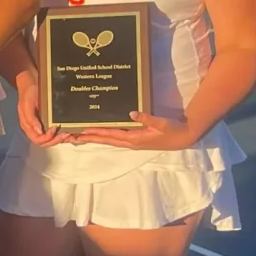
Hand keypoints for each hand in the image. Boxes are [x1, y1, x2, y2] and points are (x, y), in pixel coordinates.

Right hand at [15, 75, 74, 147]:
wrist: (32, 81)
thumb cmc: (29, 92)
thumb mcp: (27, 103)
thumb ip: (30, 118)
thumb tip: (39, 132)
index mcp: (27, 125)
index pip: (37, 139)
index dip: (47, 138)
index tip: (55, 129)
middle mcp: (34, 128)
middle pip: (45, 143)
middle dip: (56, 140)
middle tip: (66, 134)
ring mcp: (41, 126)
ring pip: (51, 140)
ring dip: (60, 139)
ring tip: (70, 134)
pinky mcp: (48, 122)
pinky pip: (54, 133)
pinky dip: (62, 135)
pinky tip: (69, 132)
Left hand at [74, 112, 194, 150]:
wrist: (183, 138)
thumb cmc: (172, 130)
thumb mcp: (161, 123)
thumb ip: (147, 118)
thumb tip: (131, 113)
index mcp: (134, 138)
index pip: (110, 135)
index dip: (95, 133)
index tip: (81, 131)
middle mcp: (130, 142)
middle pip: (105, 140)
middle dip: (89, 138)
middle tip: (72, 136)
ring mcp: (132, 142)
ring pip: (109, 140)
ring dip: (94, 138)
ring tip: (80, 135)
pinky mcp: (135, 140)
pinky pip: (115, 139)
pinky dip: (105, 136)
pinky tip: (98, 133)